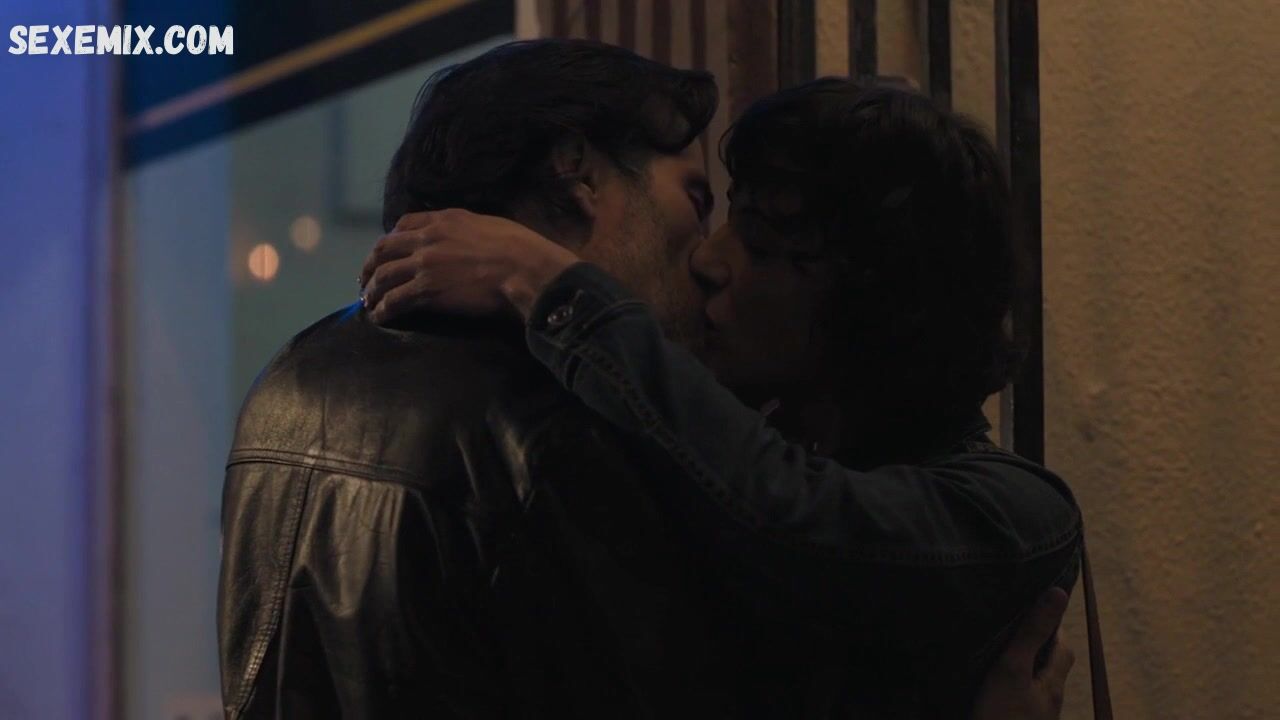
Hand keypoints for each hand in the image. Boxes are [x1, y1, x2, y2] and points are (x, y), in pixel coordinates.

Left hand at [359, 209, 578, 323]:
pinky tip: (380, 317)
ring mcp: (423, 265)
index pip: (405, 224)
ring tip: (368, 302)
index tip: (386, 251)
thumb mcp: (489, 224)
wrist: (522, 268)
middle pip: (384, 249)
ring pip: (383, 276)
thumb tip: (467, 239)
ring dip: (371, 290)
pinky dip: (383, 309)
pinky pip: (394, 300)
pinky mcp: (426, 291)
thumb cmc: (518, 247)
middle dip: (370, 265)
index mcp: (444, 220)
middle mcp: (427, 239)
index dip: (391, 239)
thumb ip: (468, 229)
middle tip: (365, 279)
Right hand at [972, 588, 1074, 719]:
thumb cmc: (1002, 716)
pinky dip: (1011, 684)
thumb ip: (1032, 633)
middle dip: (1038, 644)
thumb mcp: (1013, 668)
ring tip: (999, 648)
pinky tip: (991, 683)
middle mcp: (1047, 699)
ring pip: (1035, 683)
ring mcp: (1033, 715)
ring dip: (1023, 665)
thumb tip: (1058, 592)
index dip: (1051, 625)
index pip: (1061, 646)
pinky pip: (1021, 698)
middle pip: (1051, 665)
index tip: (1031, 604)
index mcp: (1051, 682)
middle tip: (1013, 625)